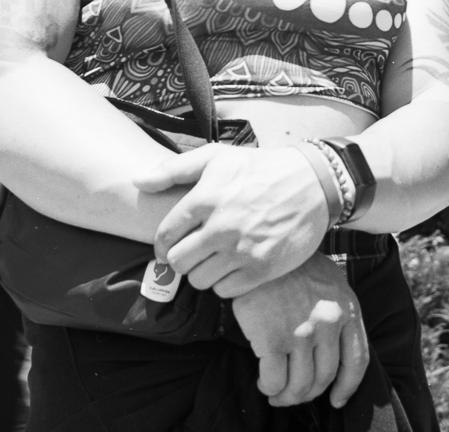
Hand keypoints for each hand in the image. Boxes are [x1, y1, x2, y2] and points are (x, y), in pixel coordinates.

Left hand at [134, 144, 327, 296]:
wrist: (310, 183)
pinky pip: (225, 290)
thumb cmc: (259, 169)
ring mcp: (242, 250)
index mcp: (206, 198)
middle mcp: (221, 226)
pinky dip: (225, 282)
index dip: (162, 245)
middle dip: (181, 259)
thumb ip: (173, 170)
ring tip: (214, 257)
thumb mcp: (216, 158)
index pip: (166, 235)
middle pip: (179, 262)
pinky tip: (234, 264)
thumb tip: (137, 182)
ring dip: (203, 271)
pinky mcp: (261, 269)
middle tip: (192, 252)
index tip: (168, 246)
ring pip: (200, 280)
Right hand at [232, 252, 368, 408]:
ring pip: (300, 385)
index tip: (336, 399)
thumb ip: (337, 310)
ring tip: (277, 391)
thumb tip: (334, 345)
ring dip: (288, 396)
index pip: (356, 361)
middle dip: (309, 393)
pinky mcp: (272, 338)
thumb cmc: (291, 262)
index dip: (347, 387)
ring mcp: (301, 332)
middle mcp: (328, 323)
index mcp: (346, 309)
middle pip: (325, 377)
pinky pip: (274, 379)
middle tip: (295, 393)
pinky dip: (269, 387)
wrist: (259, 245)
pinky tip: (264, 381)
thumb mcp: (327, 279)